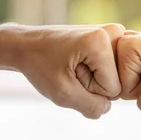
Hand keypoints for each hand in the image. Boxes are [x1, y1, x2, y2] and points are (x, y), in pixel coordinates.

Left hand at [0, 23, 124, 118]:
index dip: (88, 89)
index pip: (113, 88)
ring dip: (93, 77)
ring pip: (114, 75)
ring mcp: (112, 33)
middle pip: (116, 81)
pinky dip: (94, 70)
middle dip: (92, 83)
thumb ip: (91, 107)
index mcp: (101, 41)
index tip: (69, 72)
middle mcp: (112, 32)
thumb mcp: (62, 94)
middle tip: (70, 69)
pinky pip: (111, 68)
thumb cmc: (39, 65)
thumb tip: (108, 107)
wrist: (24, 45)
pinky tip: (78, 61)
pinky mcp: (108, 37)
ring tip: (73, 65)